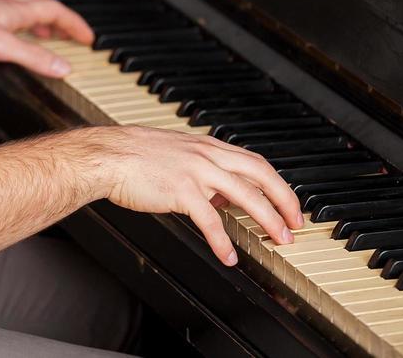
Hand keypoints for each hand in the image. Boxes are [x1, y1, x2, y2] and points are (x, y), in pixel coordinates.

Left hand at [0, 0, 93, 77]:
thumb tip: (64, 67)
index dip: (74, 24)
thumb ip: (34, 57)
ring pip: (21, 14)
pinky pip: (3, 27)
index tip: (88, 38)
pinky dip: (16, 34)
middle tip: (70, 33)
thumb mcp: (1, 46)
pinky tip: (10, 47)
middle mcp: (4, 9)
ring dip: (38, 25)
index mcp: (15, 10)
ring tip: (47, 38)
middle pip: (40, 5)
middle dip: (59, 18)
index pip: (55, 11)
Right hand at [84, 125, 303, 265]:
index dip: (278, 184)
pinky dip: (223, 240)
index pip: (255, 162)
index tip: (289, 204)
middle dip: (284, 201)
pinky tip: (229, 256)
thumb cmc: (134, 156)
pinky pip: (210, 220)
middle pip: (260, 176)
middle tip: (295, 225)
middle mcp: (207, 155)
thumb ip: (202, 170)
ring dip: (267, 220)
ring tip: (278, 241)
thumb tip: (221, 195)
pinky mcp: (181, 190)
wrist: (108, 155)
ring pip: (245, 196)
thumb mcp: (177, 155)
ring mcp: (196, 171)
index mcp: (208, 146)